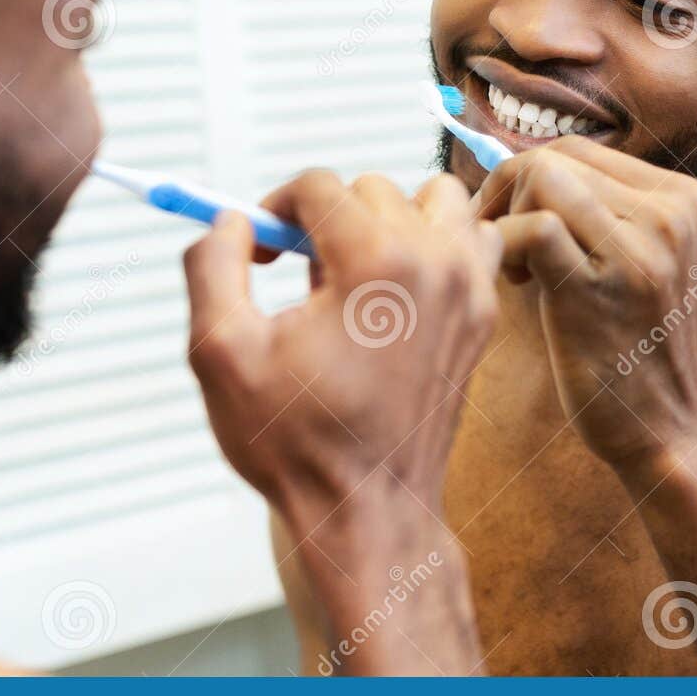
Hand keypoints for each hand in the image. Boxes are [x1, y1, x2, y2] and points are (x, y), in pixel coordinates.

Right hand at [183, 171, 501, 530]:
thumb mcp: (221, 353)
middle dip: (327, 219)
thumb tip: (232, 220)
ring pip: (433, 200)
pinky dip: (439, 245)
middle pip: (372, 190)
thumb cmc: (297, 443)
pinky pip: (470, 242)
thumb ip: (213, 266)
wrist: (369, 510)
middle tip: (299, 276)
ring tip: (354, 272)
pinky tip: (401, 288)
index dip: (275, 209)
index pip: (320, 185)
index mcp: (376, 263)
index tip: (260, 253)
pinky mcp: (482, 315)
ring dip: (390, 218)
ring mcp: (469, 288)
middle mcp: (434, 263)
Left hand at [474, 137, 696, 471]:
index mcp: (683, 200)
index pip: (581, 150)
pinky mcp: (600, 291)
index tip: (513, 220)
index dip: (529, 178)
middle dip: (508, 193)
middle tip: (501, 244)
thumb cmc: (645, 349)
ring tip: (517, 268)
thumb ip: (610, 214)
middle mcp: (670, 215)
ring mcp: (640, 252)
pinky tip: (515, 283)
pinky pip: (533, 228)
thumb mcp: (653, 263)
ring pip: (542, 178)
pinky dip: (503, 245)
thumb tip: (527, 172)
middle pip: (556, 157)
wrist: (675, 431)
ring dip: (505, 217)